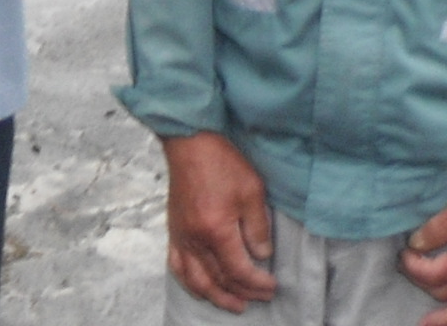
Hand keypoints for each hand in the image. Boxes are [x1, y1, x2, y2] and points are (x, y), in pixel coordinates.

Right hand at [162, 131, 276, 310]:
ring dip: (216, 296)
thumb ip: (257, 227)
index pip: (239, 270)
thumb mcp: (252, 191)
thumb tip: (261, 255)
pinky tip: (200, 287)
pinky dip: (189, 282)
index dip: (257, 282)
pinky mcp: (173, 231)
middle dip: (242, 292)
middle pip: (219, 278)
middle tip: (261, 298)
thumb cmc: (222, 163)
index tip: (273, 285)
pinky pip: (177, 265)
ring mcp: (181, 237)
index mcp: (216, 231)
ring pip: (196, 280)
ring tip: (234, 304)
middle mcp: (195, 240)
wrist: (191, 143)